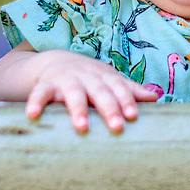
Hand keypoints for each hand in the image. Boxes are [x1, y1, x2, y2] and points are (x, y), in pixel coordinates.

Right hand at [26, 50, 159, 133]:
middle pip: (99, 91)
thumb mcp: (109, 81)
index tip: (133, 115)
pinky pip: (39, 93)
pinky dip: (35, 103)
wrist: (55, 61)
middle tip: (117, 127)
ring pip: (73, 93)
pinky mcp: (45, 85)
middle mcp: (87, 76)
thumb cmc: (90, 78)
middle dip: (108, 108)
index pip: (118, 87)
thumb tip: (156, 97)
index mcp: (104, 76)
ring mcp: (66, 80)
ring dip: (77, 109)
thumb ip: (129, 90)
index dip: (126, 100)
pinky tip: (33, 116)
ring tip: (81, 128)